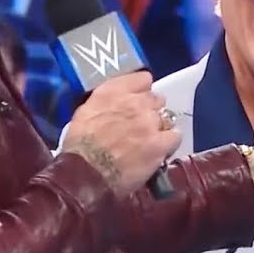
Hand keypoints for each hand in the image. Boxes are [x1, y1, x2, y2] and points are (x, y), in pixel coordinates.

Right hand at [61, 71, 180, 193]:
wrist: (86, 173)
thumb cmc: (79, 147)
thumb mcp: (85, 113)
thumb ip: (105, 103)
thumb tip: (116, 106)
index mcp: (113, 92)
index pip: (143, 79)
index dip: (142, 90)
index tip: (138, 99)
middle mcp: (135, 102)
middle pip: (156, 99)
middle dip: (151, 110)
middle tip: (142, 125)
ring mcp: (150, 122)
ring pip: (167, 117)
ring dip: (160, 126)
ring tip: (150, 140)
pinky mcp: (160, 143)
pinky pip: (175, 136)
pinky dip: (169, 142)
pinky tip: (161, 150)